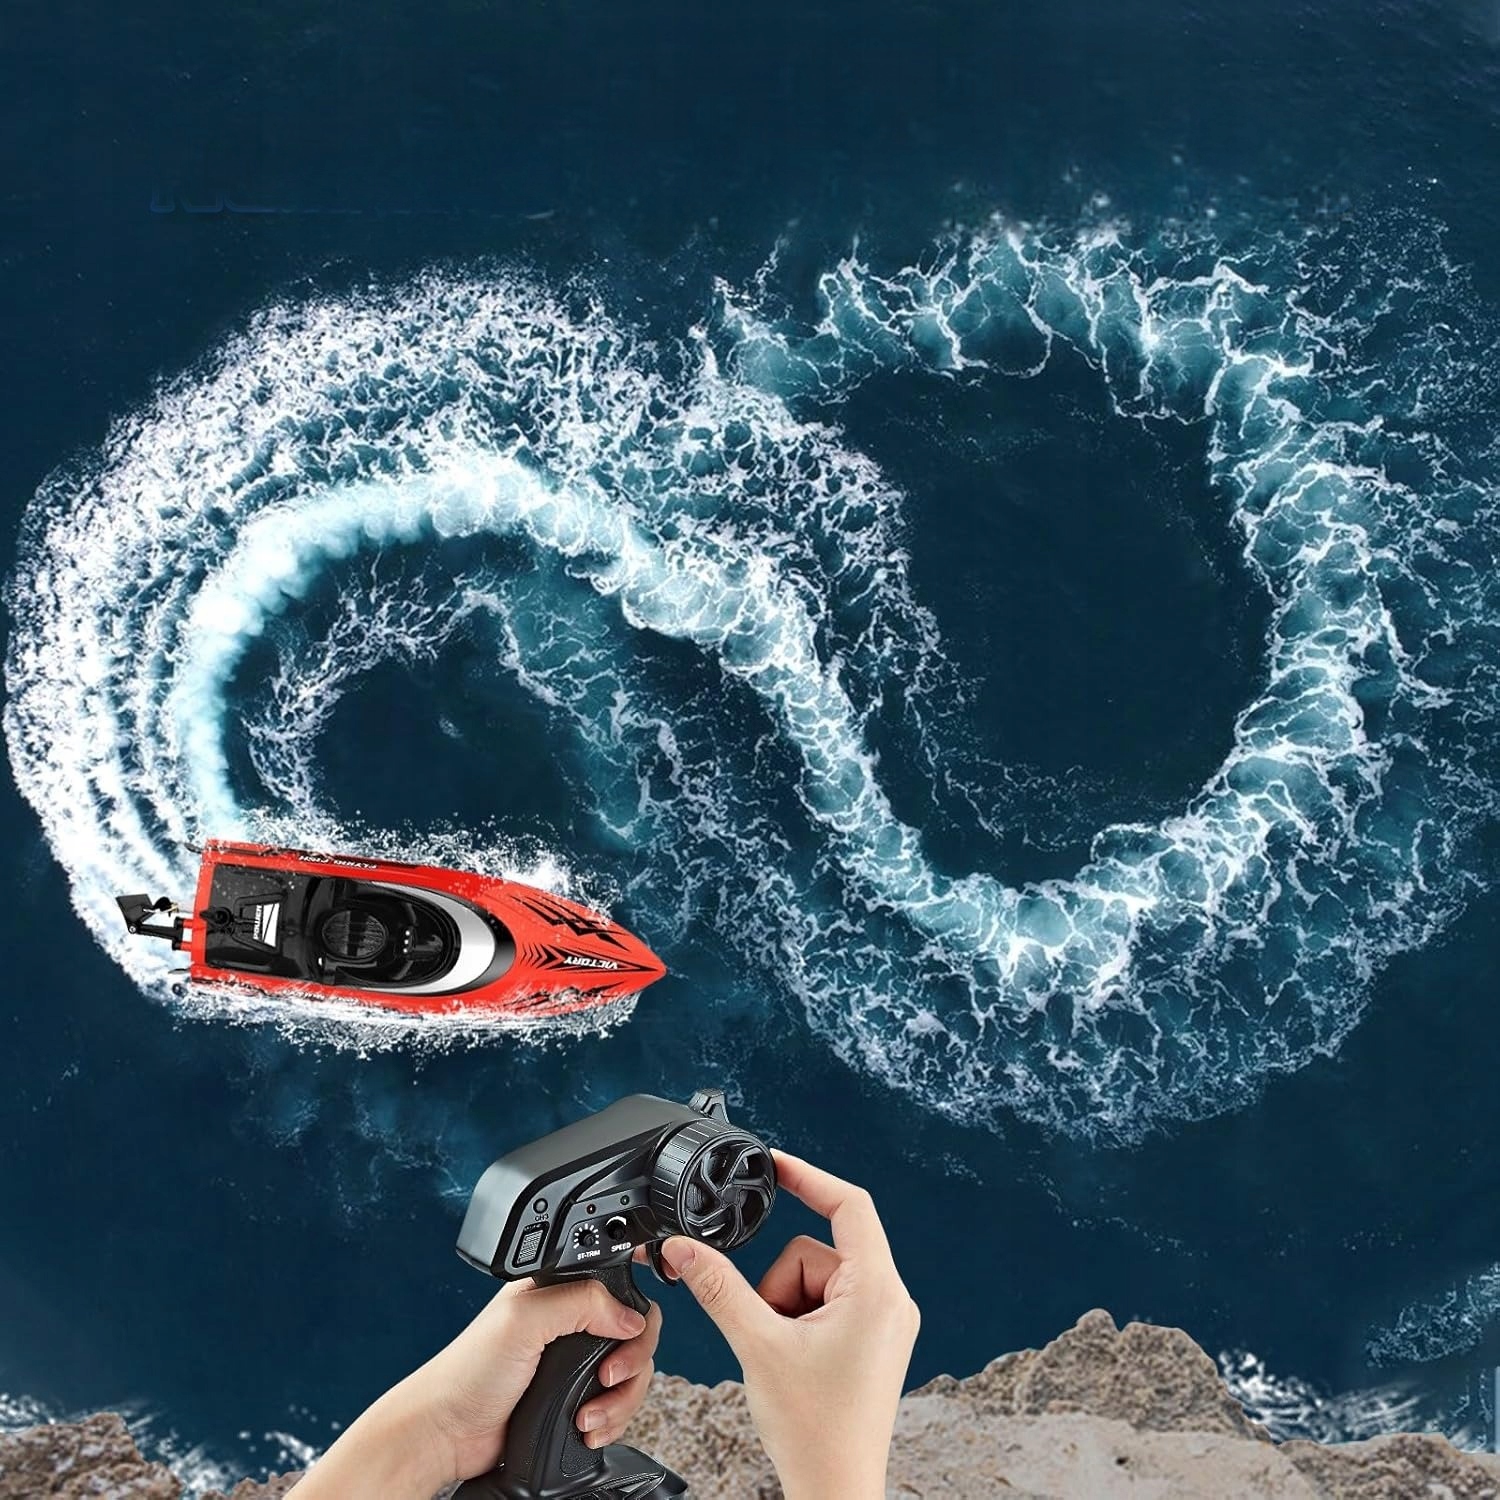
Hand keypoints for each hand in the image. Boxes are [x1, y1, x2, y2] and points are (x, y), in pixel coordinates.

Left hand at [293, 1276, 661, 1497]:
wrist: (446, 1434)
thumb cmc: (468, 1372)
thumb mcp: (525, 1319)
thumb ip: (582, 1302)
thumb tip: (631, 1317)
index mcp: (561, 1294)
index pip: (621, 1291)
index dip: (634, 1315)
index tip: (624, 1338)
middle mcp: (572, 1327)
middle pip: (636, 1337)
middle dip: (631, 1365)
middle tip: (606, 1379)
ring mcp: (575, 1367)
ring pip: (631, 1377)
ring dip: (619, 1401)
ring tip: (589, 1416)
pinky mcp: (575, 1402)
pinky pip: (617, 1408)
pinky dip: (611, 1421)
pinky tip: (587, 1428)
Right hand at [658, 1149, 918, 1499]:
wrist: (836, 1492)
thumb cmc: (815, 1433)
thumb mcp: (758, 1346)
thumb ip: (718, 1288)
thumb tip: (684, 1248)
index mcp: (878, 1291)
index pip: (848, 1205)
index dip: (808, 1176)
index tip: (774, 1163)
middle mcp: (890, 1300)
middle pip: (815, 1252)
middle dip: (779, 1287)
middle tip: (772, 1336)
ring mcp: (883, 1322)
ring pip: (813, 1279)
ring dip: (784, 1309)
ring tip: (784, 1356)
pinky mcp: (871, 1340)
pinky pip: (825, 1303)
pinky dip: (797, 1323)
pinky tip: (795, 1363)